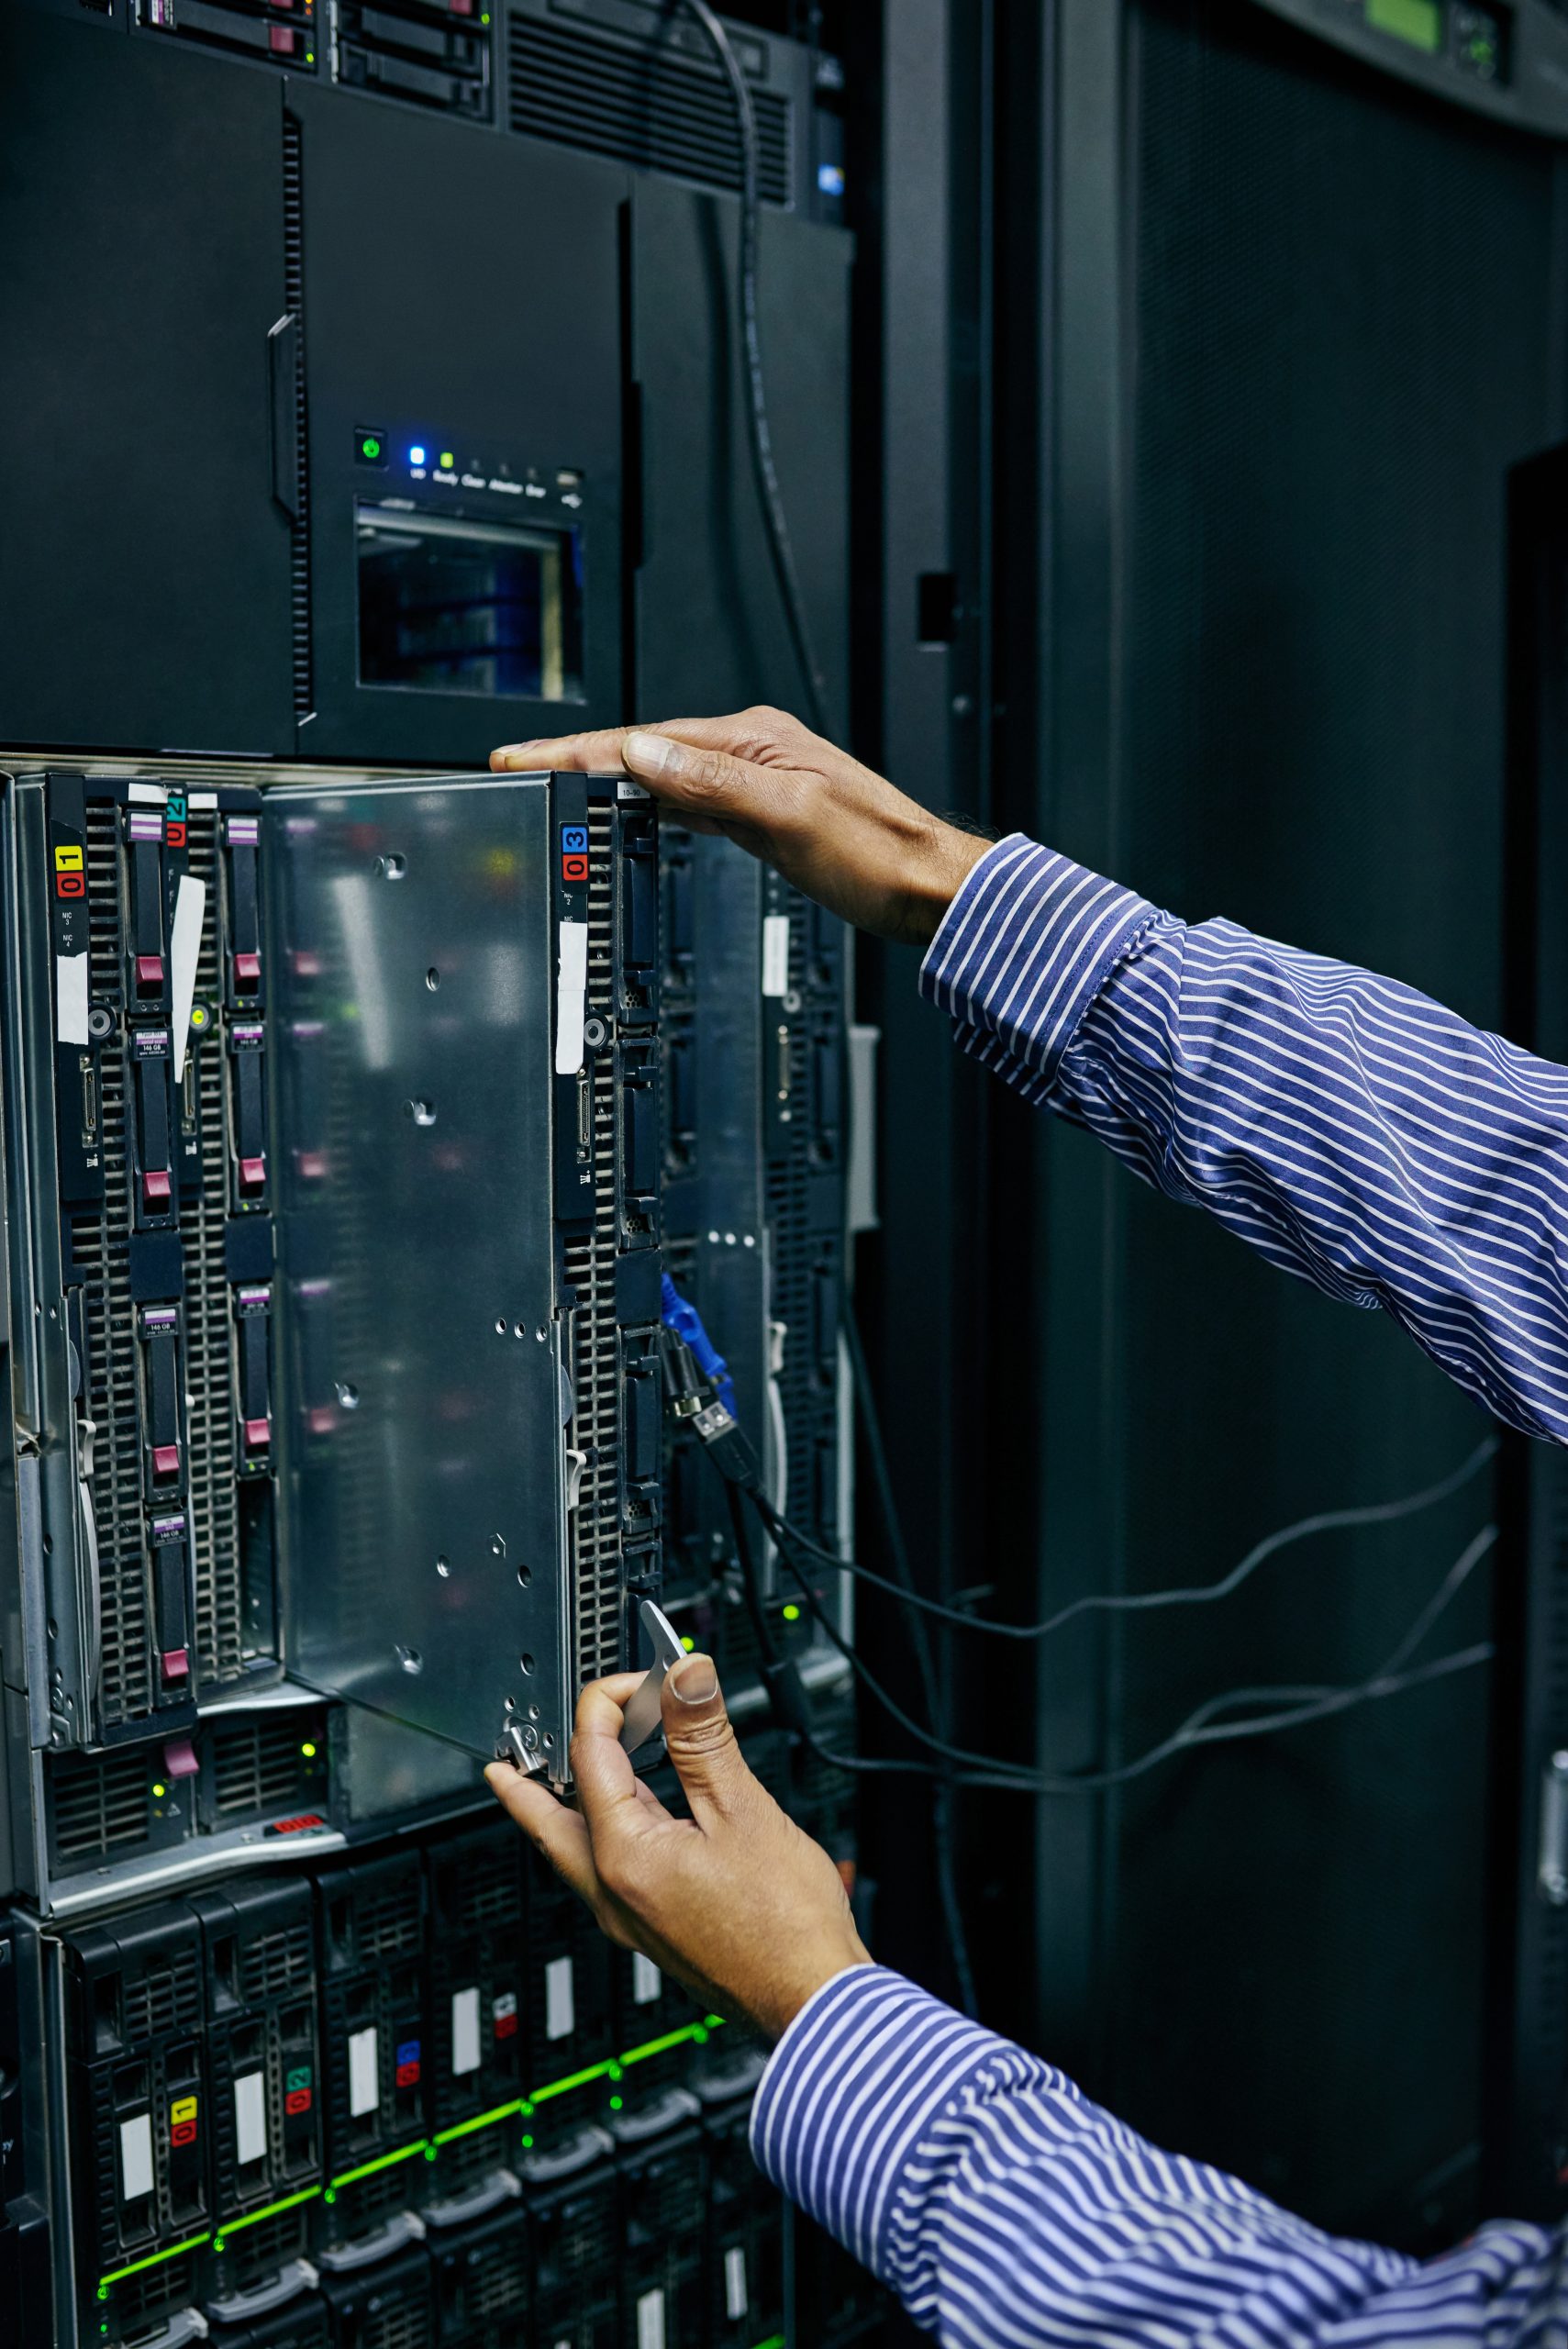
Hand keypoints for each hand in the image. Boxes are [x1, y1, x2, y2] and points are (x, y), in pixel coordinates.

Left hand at [485, 1652, 869, 2041]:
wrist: (812, 2000)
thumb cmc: (785, 1925)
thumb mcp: (745, 1810)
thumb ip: (705, 1737)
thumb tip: (685, 1676)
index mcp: (624, 1857)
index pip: (591, 1756)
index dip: (612, 1703)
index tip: (644, 1681)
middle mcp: (614, 1895)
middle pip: (551, 1822)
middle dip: (527, 1786)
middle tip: (502, 1764)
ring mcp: (631, 1921)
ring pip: (577, 1851)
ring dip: (564, 1811)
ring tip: (551, 1788)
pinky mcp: (655, 1934)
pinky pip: (608, 1875)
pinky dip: (603, 1836)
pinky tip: (632, 1824)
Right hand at [490, 705, 989, 946]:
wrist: (931, 890)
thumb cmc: (880, 855)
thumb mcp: (789, 818)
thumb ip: (713, 785)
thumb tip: (643, 753)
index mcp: (753, 740)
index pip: (643, 742)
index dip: (576, 753)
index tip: (522, 758)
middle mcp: (752, 751)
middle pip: (645, 750)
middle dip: (578, 760)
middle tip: (519, 768)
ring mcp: (757, 781)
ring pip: (663, 775)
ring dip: (608, 781)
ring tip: (557, 785)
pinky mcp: (764, 814)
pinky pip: (689, 801)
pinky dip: (649, 804)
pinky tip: (632, 811)